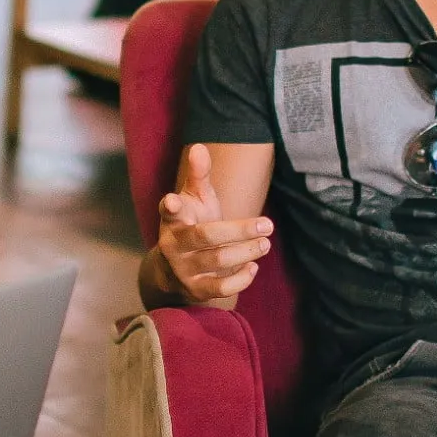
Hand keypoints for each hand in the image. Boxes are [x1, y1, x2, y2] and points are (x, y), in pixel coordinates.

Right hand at [154, 143, 272, 305]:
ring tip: (266, 243)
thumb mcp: (194, 199)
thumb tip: (199, 147)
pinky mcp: (195, 290)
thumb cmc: (192, 223)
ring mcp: (183, 269)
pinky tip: (253, 266)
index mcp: (172, 219)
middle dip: (238, 230)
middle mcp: (173, 245)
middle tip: (268, 224)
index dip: (171, 206)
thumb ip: (199, 175)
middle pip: (205, 236)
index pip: (169, 210)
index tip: (173, 201)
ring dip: (246, 252)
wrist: (175, 268)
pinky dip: (241, 279)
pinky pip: (220, 288)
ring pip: (217, 261)